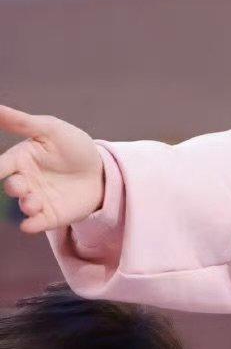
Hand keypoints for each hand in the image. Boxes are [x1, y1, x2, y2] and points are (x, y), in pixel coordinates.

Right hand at [0, 104, 103, 233]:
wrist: (102, 170)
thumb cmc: (72, 146)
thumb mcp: (50, 129)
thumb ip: (21, 122)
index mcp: (20, 159)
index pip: (0, 166)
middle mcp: (24, 181)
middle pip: (9, 188)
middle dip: (12, 188)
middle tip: (20, 185)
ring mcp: (36, 200)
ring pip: (22, 207)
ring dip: (25, 205)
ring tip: (34, 201)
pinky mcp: (50, 216)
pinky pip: (34, 224)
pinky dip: (30, 225)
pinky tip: (30, 224)